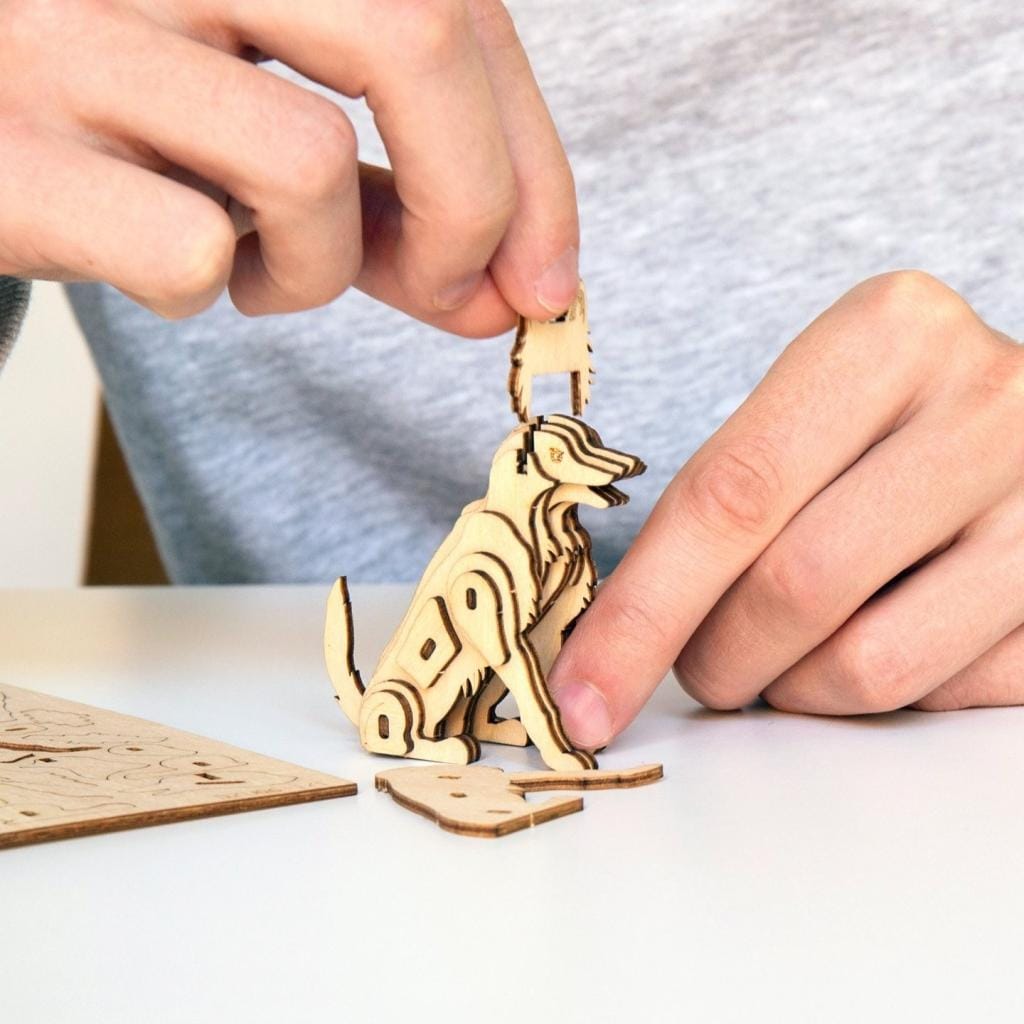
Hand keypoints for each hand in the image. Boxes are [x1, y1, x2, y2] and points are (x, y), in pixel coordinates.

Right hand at [0, 0, 577, 329]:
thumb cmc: (137, 131)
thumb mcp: (281, 143)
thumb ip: (400, 207)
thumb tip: (513, 295)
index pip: (457, 8)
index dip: (534, 161)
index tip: (547, 275)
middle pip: (416, 36)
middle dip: (476, 205)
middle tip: (455, 292)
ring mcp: (69, 33)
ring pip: (306, 159)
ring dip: (320, 264)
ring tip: (259, 264)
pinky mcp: (13, 155)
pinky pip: (192, 250)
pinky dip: (211, 292)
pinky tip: (166, 270)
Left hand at [550, 271, 1023, 747]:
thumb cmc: (883, 419)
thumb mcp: (800, 413)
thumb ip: (724, 501)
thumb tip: (616, 640)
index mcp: (887, 336)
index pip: (729, 496)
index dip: (641, 613)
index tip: (581, 700)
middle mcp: (987, 404)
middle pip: (795, 587)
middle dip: (717, 659)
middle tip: (701, 667)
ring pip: (870, 665)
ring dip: (793, 690)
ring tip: (783, 659)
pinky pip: (945, 696)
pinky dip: (879, 697)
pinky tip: (874, 641)